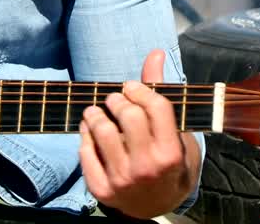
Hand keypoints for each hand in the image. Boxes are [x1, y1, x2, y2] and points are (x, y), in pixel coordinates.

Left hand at [79, 49, 199, 218]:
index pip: (155, 106)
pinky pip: (85, 152)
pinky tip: (88, 131)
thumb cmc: (169, 163)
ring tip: (96, 111)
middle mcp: (148, 167)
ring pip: (102, 131)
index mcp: (171, 152)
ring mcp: (123, 180)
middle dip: (117, 99)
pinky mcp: (102, 190)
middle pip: (128, 114)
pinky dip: (84, 136)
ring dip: (95, 114)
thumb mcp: (175, 134)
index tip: (131, 87)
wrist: (157, 207)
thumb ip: (161, 93)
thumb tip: (156, 52)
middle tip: (114, 99)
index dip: (140, 88)